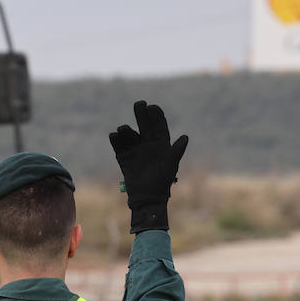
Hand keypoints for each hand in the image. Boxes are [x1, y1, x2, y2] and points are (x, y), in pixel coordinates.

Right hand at [108, 100, 188, 232]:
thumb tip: (185, 137)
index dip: (156, 115)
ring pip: (129, 134)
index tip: (152, 106)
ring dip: (126, 130)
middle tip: (139, 104)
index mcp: (161, 144)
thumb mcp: (171, 164)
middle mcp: (148, 145)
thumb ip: (176, 151)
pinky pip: (118, 146)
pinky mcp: (124, 158)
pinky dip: (115, 140)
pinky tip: (114, 136)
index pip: (159, 126)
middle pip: (144, 125)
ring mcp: (135, 151)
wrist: (147, 196)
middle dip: (141, 114)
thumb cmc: (162, 181)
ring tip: (124, 130)